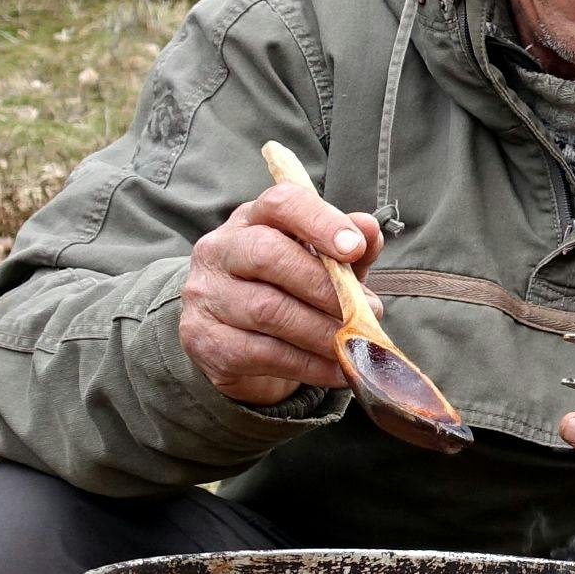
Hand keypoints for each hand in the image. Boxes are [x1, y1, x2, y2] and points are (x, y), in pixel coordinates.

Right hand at [178, 176, 380, 405]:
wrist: (239, 342)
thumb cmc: (290, 289)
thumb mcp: (323, 264)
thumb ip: (348, 249)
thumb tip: (369, 230)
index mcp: (252, 219)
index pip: (281, 203)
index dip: (320, 222)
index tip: (355, 248)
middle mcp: (219, 250)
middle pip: (269, 256)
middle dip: (325, 287)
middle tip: (366, 312)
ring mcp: (206, 295)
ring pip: (268, 311)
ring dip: (323, 332)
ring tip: (357, 345)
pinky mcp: (205, 340)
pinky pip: (263, 353)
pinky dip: (309, 364)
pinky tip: (338, 370)